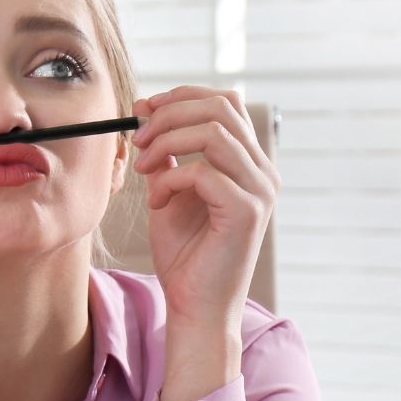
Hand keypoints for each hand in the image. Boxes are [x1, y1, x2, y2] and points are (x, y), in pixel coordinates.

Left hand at [131, 86, 279, 400]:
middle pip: (221, 107)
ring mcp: (260, 190)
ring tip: (143, 167)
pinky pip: (203, 172)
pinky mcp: (247, 212)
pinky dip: (170, 178)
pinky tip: (156, 200)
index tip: (142, 108)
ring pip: (214, 133)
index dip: (181, 96)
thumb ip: (168, 156)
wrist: (195, 305)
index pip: (225, 102)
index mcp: (248, 162)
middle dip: (170, 114)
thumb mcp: (170, 192)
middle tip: (137, 136)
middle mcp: (263, 171)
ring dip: (167, 142)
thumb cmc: (184, 254)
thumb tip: (150, 115)